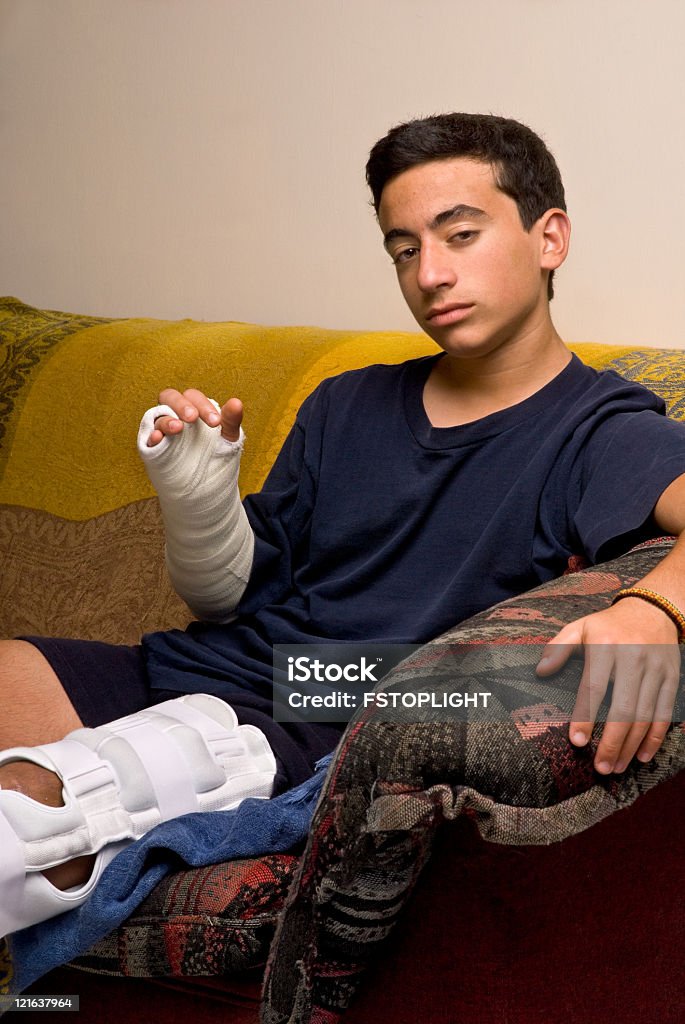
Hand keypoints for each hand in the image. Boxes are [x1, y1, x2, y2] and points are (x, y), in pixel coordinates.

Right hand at [147, 388, 242, 446]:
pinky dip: (152, 436)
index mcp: (192, 407)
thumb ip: (230, 420)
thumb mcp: (226, 437)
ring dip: (167, 420)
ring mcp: (162, 430)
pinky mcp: (153, 447)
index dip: (203, 405)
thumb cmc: (214, 452)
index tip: (215, 422)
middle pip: (170, 397)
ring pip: (158, 416)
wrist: (205, 482)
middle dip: (181, 405)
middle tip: (193, 417)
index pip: (192, 397)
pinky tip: (158, 438)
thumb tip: (236, 402)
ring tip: (178, 428)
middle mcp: (174, 414)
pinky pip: (148, 438)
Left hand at [535, 598, 680, 773]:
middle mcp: (632, 659)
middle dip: (611, 742)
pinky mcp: (671, 678)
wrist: (652, 610)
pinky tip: (642, 755)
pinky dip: (655, 737)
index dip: (585, 717)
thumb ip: (558, 648)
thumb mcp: (580, 627)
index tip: (576, 742)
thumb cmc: (608, 624)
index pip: (594, 687)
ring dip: (630, 746)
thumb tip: (540, 672)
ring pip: (645, 716)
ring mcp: (654, 670)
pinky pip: (665, 713)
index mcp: (605, 646)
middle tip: (600, 767)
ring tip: (616, 767)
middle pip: (623, 709)